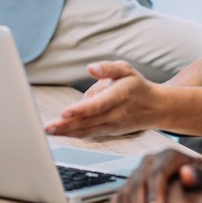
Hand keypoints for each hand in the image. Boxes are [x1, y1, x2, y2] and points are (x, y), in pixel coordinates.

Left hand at [43, 61, 159, 137]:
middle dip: (66, 125)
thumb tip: (91, 67)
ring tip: (48, 131)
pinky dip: (74, 134)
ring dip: (66, 132)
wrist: (154, 108)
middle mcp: (115, 114)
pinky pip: (89, 134)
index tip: (64, 112)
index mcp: (119, 96)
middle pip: (87, 121)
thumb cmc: (137, 86)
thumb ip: (108, 68)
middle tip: (47, 127)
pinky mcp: (108, 132)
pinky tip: (60, 133)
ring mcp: (111, 126)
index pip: (97, 105)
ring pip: (86, 131)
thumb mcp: (126, 69)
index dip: (80, 110)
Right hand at [108, 149, 201, 202]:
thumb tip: (187, 174)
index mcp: (168, 157)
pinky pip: (116, 201)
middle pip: (137, 186)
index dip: (155, 195)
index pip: (157, 174)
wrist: (195, 182)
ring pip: (124, 195)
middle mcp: (149, 162)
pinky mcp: (128, 186)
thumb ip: (199, 177)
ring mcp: (136, 174)